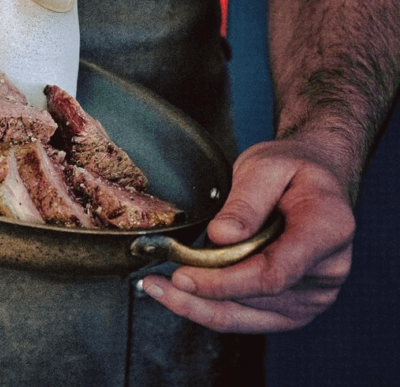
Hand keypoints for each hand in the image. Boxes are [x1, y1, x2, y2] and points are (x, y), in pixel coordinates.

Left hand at [139, 137, 355, 332]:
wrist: (315, 178)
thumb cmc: (292, 168)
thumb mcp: (267, 166)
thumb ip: (246, 201)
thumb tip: (222, 236)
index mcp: (327, 231)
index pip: (274, 273)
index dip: (225, 281)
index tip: (183, 276)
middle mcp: (328, 271)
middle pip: (256, 297)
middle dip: (201, 293)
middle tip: (154, 283)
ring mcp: (313, 295)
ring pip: (247, 316)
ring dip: (197, 307)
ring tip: (155, 288)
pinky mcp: (294, 306)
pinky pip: (248, 318)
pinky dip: (210, 309)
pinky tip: (179, 295)